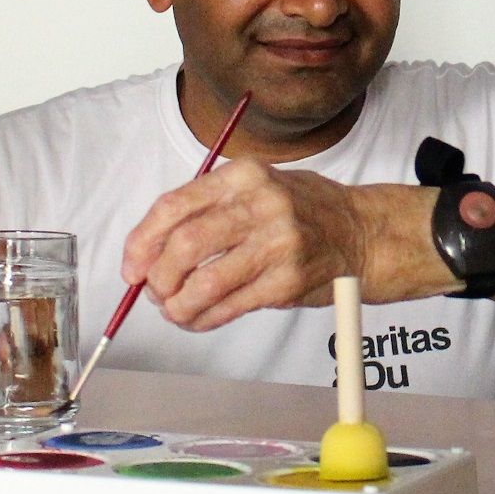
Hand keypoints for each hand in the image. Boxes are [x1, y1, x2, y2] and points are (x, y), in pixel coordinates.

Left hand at [119, 157, 369, 331]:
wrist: (363, 233)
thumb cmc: (303, 210)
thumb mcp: (257, 186)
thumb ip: (208, 209)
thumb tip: (149, 250)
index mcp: (244, 174)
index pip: (174, 206)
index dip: (142, 241)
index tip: (131, 265)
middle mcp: (261, 204)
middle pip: (185, 245)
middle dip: (157, 276)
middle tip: (153, 291)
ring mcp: (277, 245)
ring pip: (204, 282)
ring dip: (178, 304)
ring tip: (174, 310)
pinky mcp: (287, 282)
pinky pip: (230, 307)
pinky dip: (203, 319)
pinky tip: (197, 319)